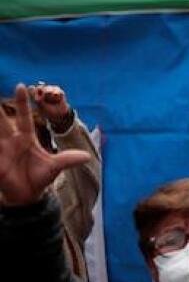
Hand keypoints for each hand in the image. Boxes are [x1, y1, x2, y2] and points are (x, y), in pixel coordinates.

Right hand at [0, 84, 90, 205]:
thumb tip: (86, 156)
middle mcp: (12, 141)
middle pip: (3, 121)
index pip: (24, 117)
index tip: (21, 85)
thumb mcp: (54, 167)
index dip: (23, 102)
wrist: (28, 195)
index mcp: (26, 138)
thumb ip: (67, 160)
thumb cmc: (39, 178)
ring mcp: (2, 151)